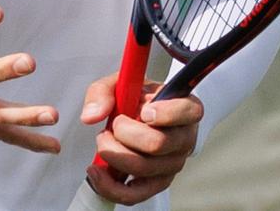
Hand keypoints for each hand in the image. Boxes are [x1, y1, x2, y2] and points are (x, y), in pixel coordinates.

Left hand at [79, 76, 204, 204]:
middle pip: (158, 143)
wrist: (143, 119)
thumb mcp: (121, 84)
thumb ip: (103, 93)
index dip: (165, 113)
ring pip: (143, 167)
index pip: (188, 112)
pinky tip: (97, 172)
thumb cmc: (138, 99)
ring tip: (103, 141)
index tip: (144, 110)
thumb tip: (91, 116)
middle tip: (112, 125)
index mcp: (185, 108)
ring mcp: (173, 163)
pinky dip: (111, 186)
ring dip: (115, 154)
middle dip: (125, 134)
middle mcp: (184, 138)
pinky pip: (135, 194)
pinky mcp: (157, 182)